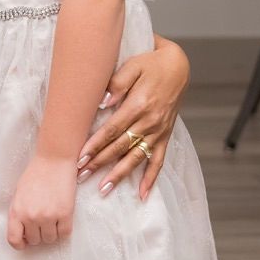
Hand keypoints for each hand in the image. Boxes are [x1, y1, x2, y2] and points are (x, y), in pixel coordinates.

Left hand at [8, 155, 75, 248]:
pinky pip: (65, 233)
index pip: (14, 240)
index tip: (25, 241)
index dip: (20, 244)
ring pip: (50, 239)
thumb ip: (19, 213)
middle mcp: (31, 216)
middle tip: (42, 221)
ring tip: (52, 217)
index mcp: (16, 211)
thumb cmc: (36, 174)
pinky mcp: (65, 214)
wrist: (54, 160)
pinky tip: (62, 217)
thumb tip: (23, 232)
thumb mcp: (19, 195)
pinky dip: (63, 229)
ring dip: (52, 232)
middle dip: (38, 234)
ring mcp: (48, 216)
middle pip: (35, 241)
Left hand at [76, 39, 190, 200]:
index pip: (113, 129)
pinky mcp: (165, 136)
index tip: (80, 157)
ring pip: (136, 158)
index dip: (96, 144)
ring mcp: (158, 131)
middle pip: (121, 146)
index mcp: (139, 104)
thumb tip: (104, 102)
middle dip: (100, 162)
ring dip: (120, 175)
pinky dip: (151, 178)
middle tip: (81, 175)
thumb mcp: (133, 65)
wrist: (178, 66)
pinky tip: (142, 195)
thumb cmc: (151, 64)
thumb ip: (118, 83)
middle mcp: (150, 121)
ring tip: (103, 189)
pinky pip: (158, 161)